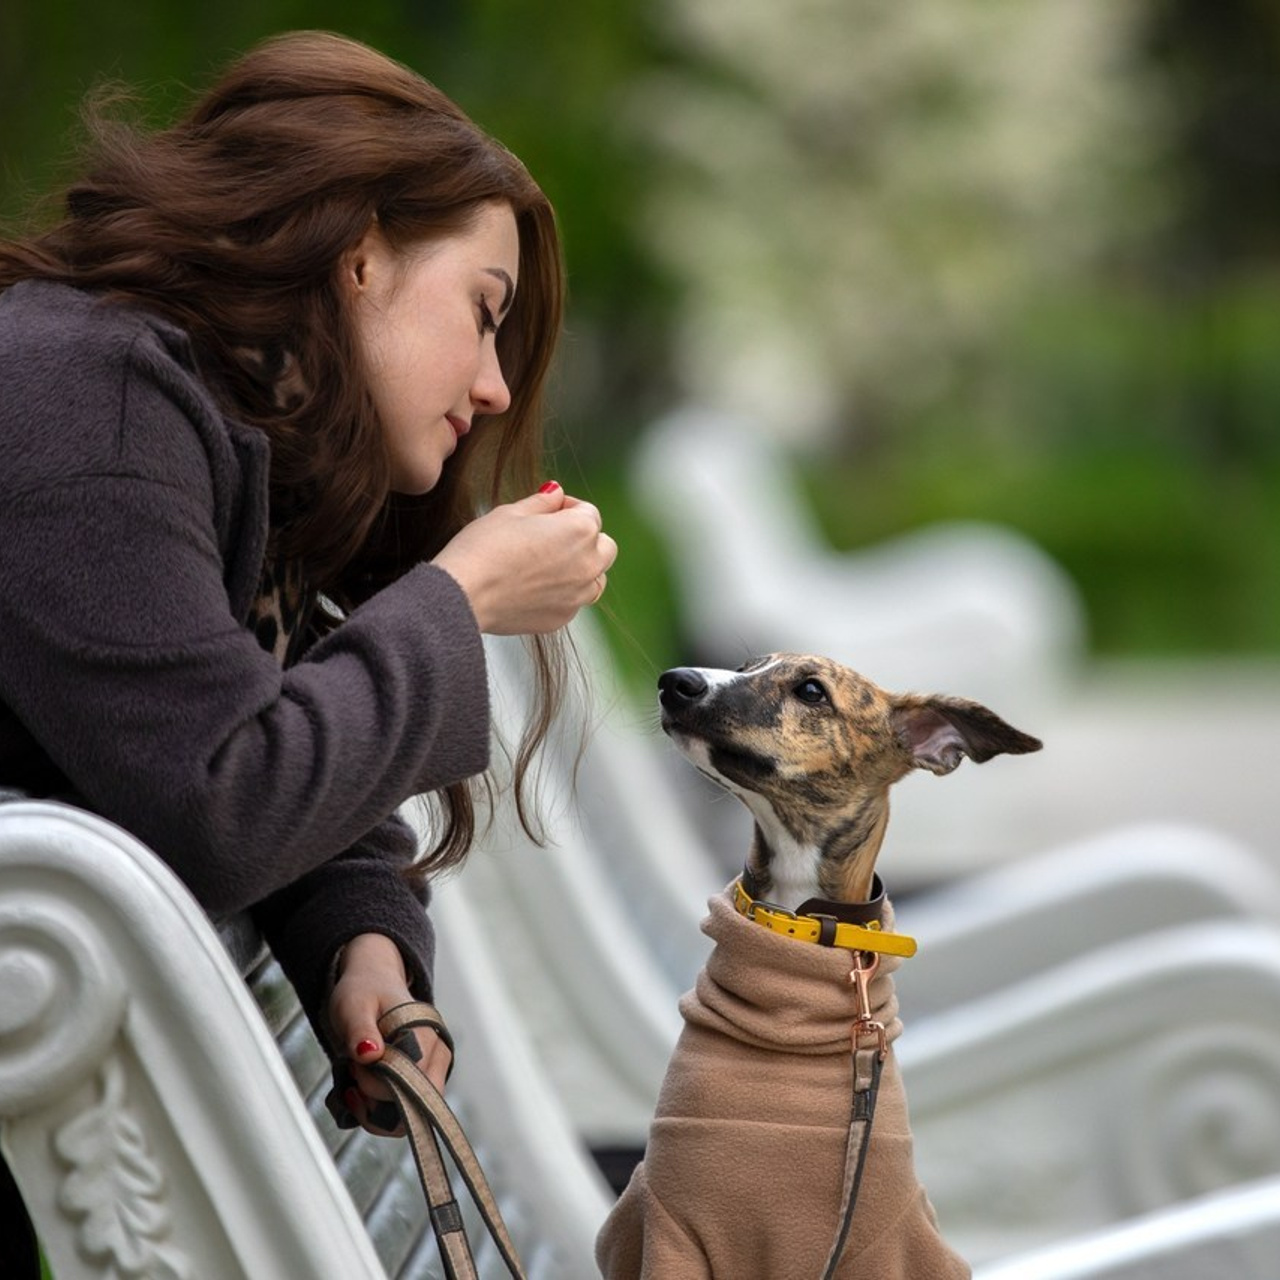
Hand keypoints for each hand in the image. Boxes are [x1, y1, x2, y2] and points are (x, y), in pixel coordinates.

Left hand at [327, 932, 451, 1135]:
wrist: (371, 985)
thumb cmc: (363, 992)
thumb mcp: (353, 1005)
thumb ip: (360, 1029)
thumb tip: (369, 1054)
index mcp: (425, 1034)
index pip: (411, 1081)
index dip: (378, 1085)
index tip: (355, 1065)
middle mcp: (437, 1055)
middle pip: (416, 1107)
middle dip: (375, 1102)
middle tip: (352, 1076)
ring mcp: (432, 1070)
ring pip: (410, 1118)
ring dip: (374, 1112)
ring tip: (353, 1087)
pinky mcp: (421, 1083)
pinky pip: (402, 1114)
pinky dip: (376, 1113)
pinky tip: (358, 1092)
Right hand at [432, 482, 617, 634]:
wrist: (464, 595)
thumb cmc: (483, 549)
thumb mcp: (510, 512)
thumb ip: (542, 502)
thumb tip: (555, 493)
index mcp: (580, 530)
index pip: (589, 512)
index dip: (567, 508)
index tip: (548, 511)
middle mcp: (588, 564)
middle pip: (603, 546)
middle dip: (585, 539)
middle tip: (552, 537)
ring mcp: (577, 596)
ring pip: (596, 578)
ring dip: (582, 568)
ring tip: (547, 564)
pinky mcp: (562, 618)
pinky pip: (573, 602)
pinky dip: (563, 594)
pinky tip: (534, 587)